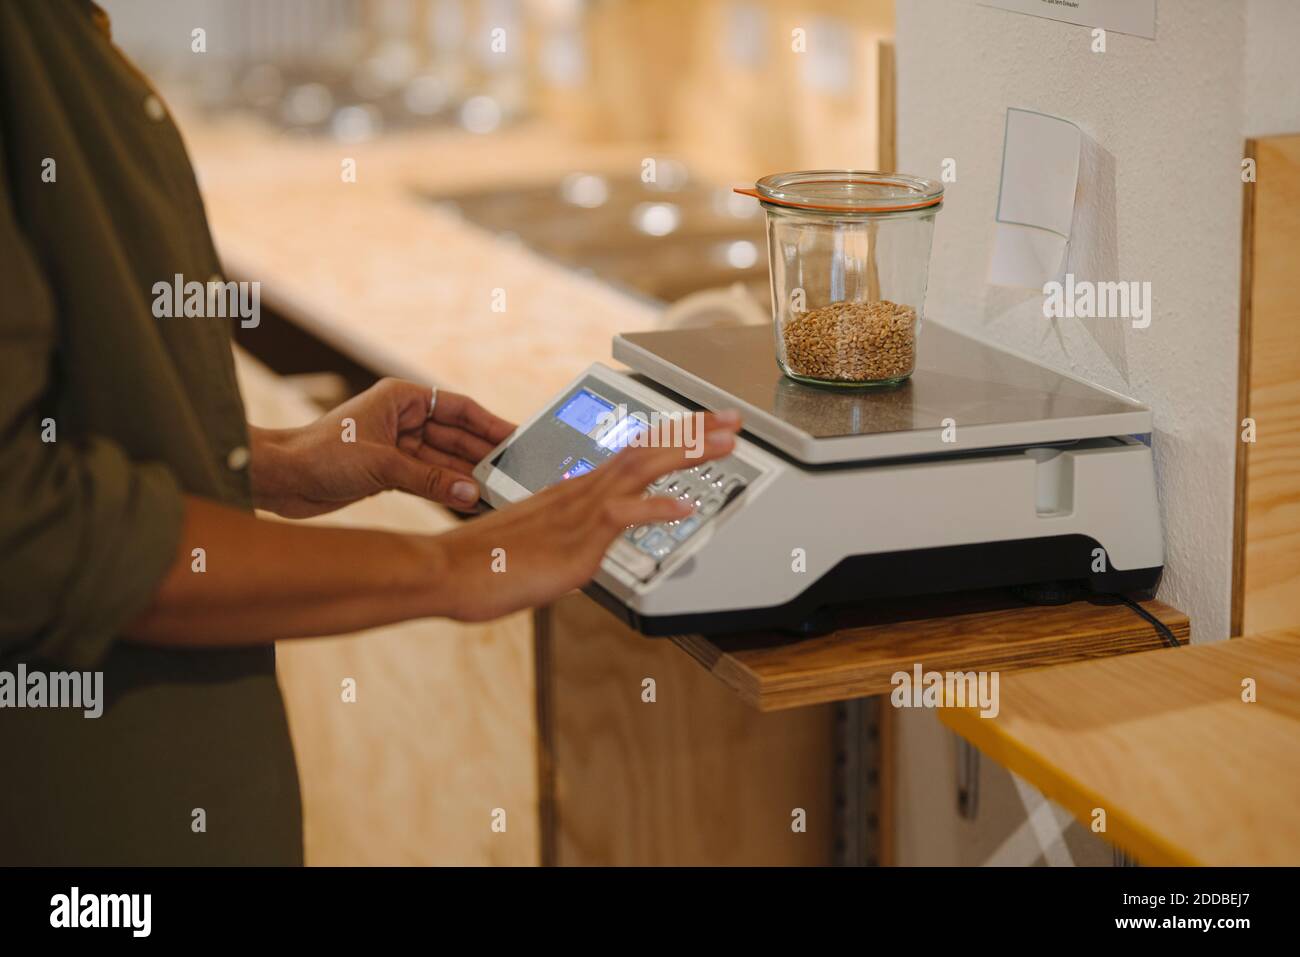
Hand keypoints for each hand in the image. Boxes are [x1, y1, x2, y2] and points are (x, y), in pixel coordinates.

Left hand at [250, 378, 515, 517]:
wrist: (279, 480)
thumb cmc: (320, 456)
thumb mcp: (382, 466)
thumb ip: (430, 480)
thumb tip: (472, 492)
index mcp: (401, 398)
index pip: (458, 408)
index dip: (489, 424)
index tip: (517, 438)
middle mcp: (402, 419)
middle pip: (455, 436)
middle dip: (483, 455)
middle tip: (514, 472)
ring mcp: (397, 446)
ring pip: (444, 461)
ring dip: (467, 476)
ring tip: (499, 492)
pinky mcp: (389, 472)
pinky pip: (429, 479)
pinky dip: (447, 490)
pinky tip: (471, 501)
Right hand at [432, 411, 741, 621]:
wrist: (446, 569)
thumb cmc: (484, 564)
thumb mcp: (539, 548)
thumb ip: (566, 543)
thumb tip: (581, 552)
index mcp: (573, 490)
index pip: (633, 452)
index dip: (672, 438)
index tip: (705, 428)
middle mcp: (579, 491)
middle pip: (646, 448)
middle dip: (694, 433)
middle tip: (734, 419)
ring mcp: (578, 512)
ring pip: (641, 468)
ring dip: (688, 453)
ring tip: (727, 442)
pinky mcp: (575, 541)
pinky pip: (621, 516)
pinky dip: (656, 507)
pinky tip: (685, 505)